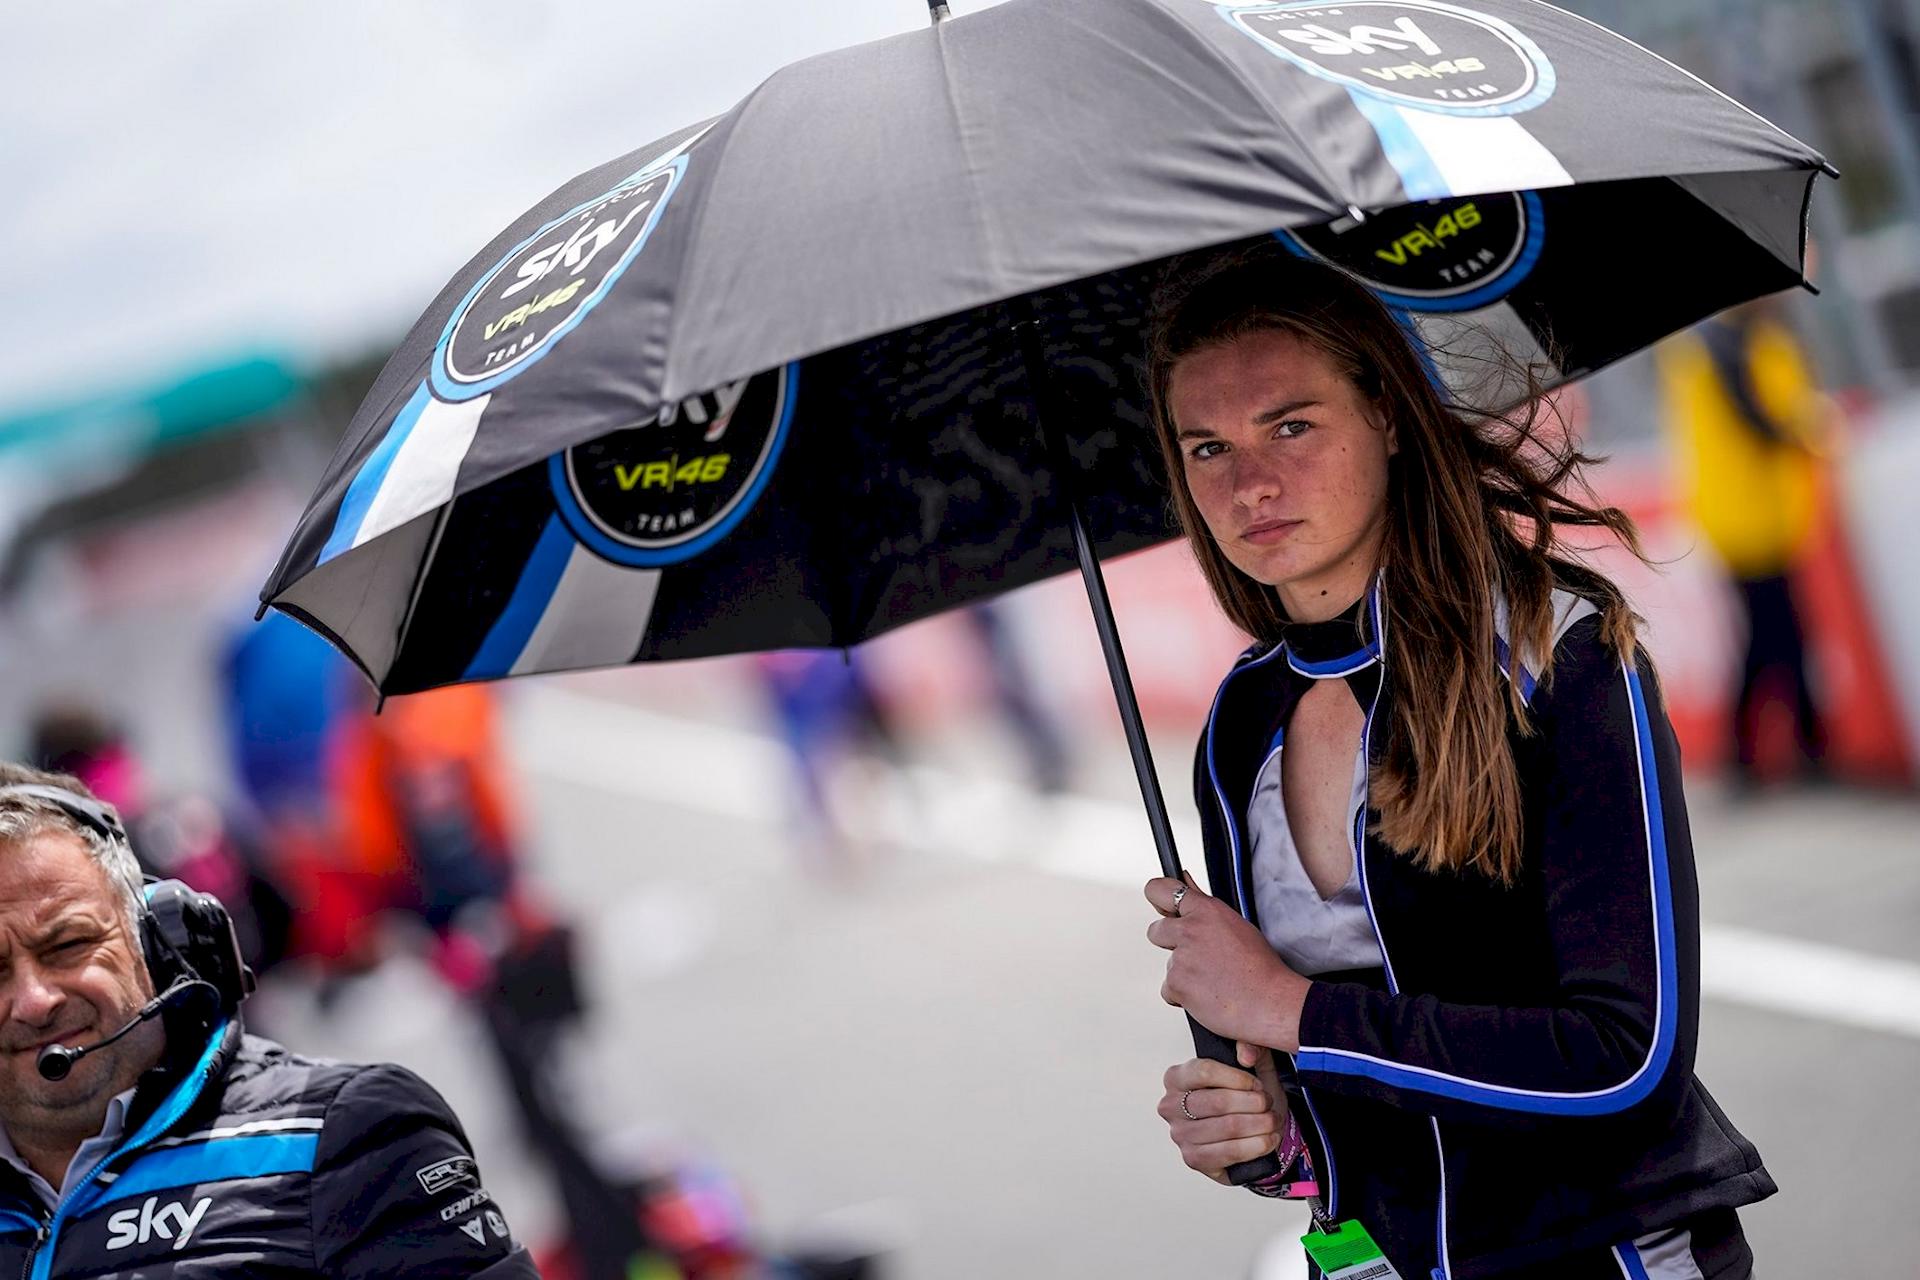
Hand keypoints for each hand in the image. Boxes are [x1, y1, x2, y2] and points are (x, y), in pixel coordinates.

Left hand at [1145, 875, 1309, 1051]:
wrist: (1270, 1003)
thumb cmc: (1261, 969)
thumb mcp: (1238, 927)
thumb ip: (1205, 908)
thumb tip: (1186, 881)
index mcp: (1207, 911)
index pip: (1163, 890)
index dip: (1158, 897)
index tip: (1161, 904)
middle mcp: (1190, 930)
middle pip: (1156, 930)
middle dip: (1169, 942)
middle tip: (1195, 956)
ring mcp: (1181, 958)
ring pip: (1168, 965)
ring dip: (1183, 974)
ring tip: (1213, 980)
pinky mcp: (1176, 984)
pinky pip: (1168, 990)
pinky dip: (1183, 996)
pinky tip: (1207, 995)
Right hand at [1157, 1051, 1284, 1183]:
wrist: (1246, 1130)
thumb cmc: (1243, 1096)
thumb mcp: (1252, 1064)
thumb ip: (1252, 1046)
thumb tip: (1245, 1055)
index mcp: (1176, 1077)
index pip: (1204, 1071)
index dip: (1238, 1078)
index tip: (1258, 1084)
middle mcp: (1171, 1106)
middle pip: (1218, 1102)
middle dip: (1254, 1103)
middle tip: (1269, 1105)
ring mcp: (1180, 1135)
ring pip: (1228, 1128)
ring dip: (1260, 1125)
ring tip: (1272, 1121)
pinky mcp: (1193, 1159)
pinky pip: (1229, 1152)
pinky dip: (1256, 1146)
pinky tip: (1268, 1139)